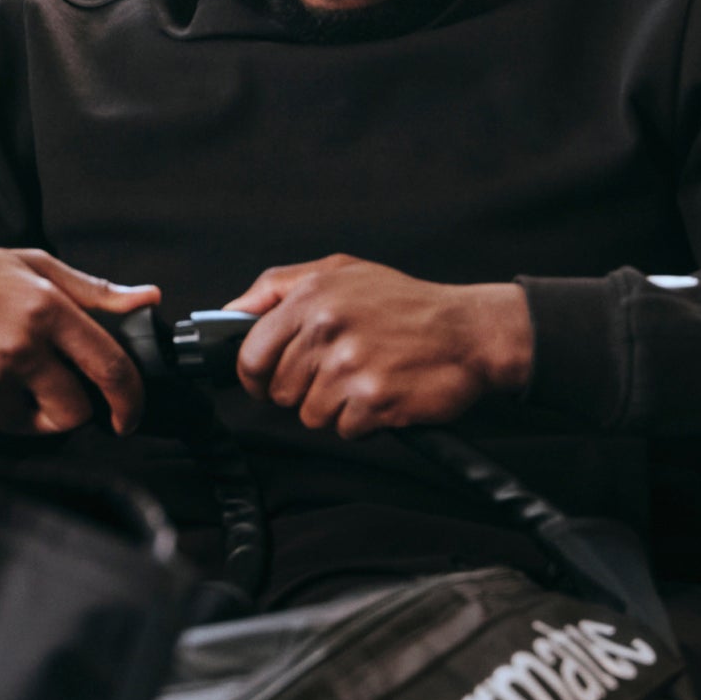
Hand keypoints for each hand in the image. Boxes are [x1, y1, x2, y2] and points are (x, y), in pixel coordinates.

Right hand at [0, 241, 159, 434]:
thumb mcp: (29, 265)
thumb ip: (93, 290)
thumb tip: (147, 299)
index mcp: (46, 306)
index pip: (110, 367)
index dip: (130, 401)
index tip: (129, 417)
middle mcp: (20, 342)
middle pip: (73, 411)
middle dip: (64, 411)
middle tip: (39, 392)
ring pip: (23, 422)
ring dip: (11, 407)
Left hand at [223, 254, 532, 438]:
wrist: (470, 332)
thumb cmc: (406, 303)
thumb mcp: (341, 271)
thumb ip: (278, 286)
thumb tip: (230, 312)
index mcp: (312, 298)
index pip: (251, 355)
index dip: (255, 377)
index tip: (267, 381)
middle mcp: (327, 330)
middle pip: (279, 392)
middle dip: (303, 390)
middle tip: (337, 372)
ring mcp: (350, 367)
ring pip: (310, 414)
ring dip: (335, 406)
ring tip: (365, 378)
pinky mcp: (374, 401)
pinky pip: (344, 429)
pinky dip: (362, 420)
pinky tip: (383, 393)